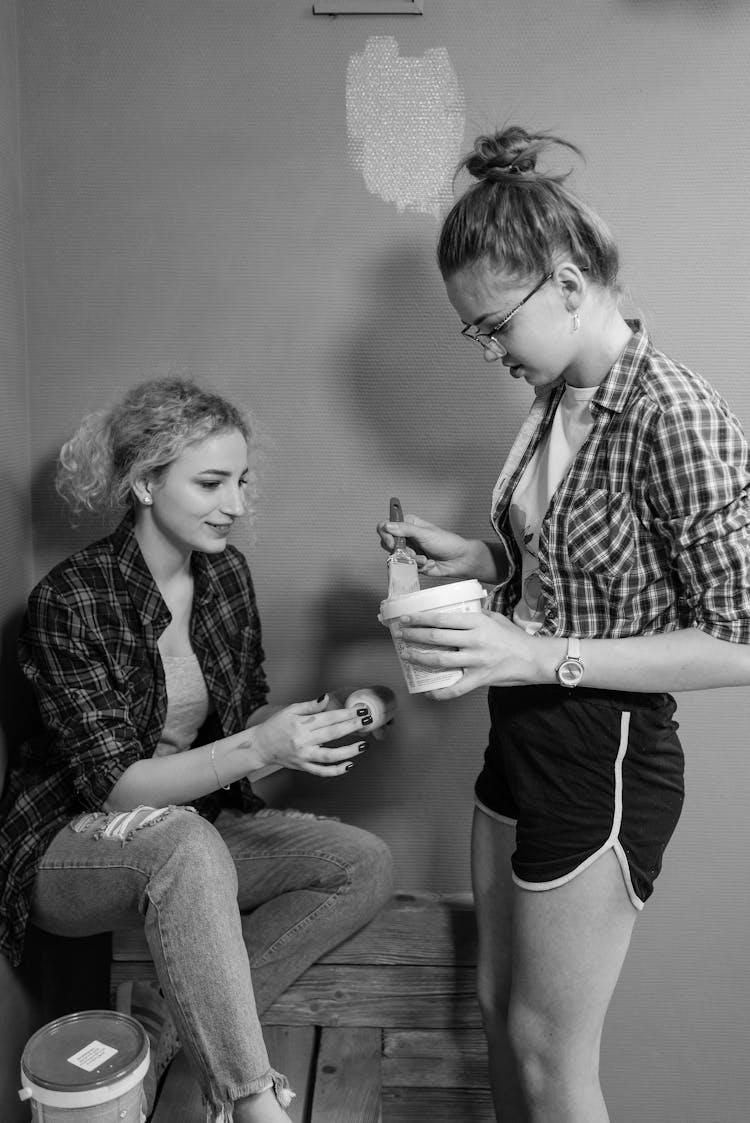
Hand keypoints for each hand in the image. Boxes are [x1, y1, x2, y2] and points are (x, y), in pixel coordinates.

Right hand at [251, 696, 367, 776]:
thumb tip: (326, 698)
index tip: (360, 710)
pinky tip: (350, 764)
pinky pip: (322, 772)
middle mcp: (303, 740)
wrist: (260, 746)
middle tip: (368, 721)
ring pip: (330, 756)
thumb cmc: (276, 725)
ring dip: (349, 751)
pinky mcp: (303, 767)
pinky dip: (337, 770)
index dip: (346, 713)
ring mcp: (304, 756)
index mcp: (301, 724)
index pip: (328, 717)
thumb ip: (310, 706)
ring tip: (364, 745)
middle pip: (333, 734)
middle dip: (353, 727)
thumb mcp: (291, 710)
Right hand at [376, 512, 479, 580]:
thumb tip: (387, 525)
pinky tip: (428, 563)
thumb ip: (405, 529)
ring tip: (425, 558)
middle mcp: (406, 536)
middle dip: (401, 551)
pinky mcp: (412, 562)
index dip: (386, 535)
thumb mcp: (424, 534)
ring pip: (396, 557)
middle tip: (412, 552)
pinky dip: (417, 566)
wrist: (459, 560)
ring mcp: (409, 550)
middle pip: (387, 544)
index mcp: (408, 524)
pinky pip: (405, 567)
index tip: (393, 543)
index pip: (385, 526)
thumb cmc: (446, 542)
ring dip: (412, 560)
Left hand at [393, 607, 540, 698]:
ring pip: (440, 660)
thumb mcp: (495, 618)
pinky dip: (440, 692)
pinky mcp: (480, 679)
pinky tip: (428, 692)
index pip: (442, 619)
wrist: (534, 658)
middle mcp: (474, 640)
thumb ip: (475, 614)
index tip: (406, 619)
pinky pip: (456, 689)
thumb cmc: (514, 637)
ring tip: (406, 655)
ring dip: (419, 657)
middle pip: (436, 637)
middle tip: (400, 635)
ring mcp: (476, 661)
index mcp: (477, 622)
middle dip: (413, 636)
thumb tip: (454, 612)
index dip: (420, 619)